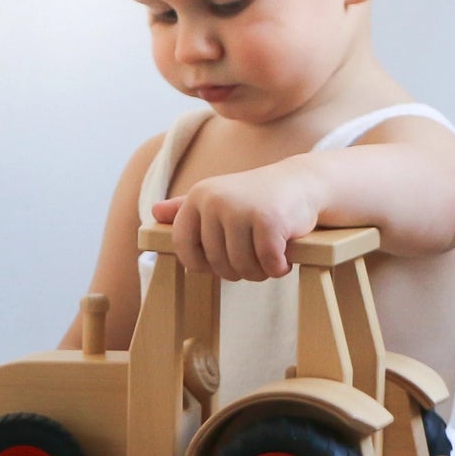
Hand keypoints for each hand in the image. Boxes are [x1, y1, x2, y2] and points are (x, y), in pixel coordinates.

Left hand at [151, 161, 324, 280]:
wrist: (300, 182)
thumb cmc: (255, 197)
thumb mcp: (218, 199)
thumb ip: (185, 208)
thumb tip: (154, 212)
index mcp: (198, 197)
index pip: (183, 246)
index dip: (201, 263)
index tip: (219, 262)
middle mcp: (215, 201)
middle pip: (216, 262)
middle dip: (237, 271)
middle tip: (254, 260)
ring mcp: (241, 210)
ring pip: (241, 266)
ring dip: (259, 273)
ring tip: (269, 259)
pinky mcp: (269, 222)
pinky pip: (267, 264)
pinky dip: (278, 269)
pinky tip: (284, 260)